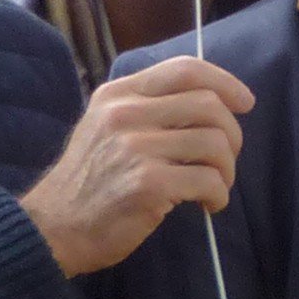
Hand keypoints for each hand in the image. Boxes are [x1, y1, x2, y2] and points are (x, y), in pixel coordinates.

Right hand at [18, 56, 254, 276]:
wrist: (53, 229)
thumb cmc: (87, 183)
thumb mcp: (104, 128)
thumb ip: (145, 109)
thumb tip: (209, 103)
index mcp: (117, 94)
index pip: (184, 69)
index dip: (224, 82)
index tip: (244, 102)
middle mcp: (125, 113)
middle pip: (208, 105)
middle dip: (231, 133)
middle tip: (225, 160)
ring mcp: (136, 148)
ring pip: (214, 142)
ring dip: (227, 169)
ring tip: (214, 187)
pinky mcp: (148, 184)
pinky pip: (208, 180)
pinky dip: (219, 195)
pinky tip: (208, 205)